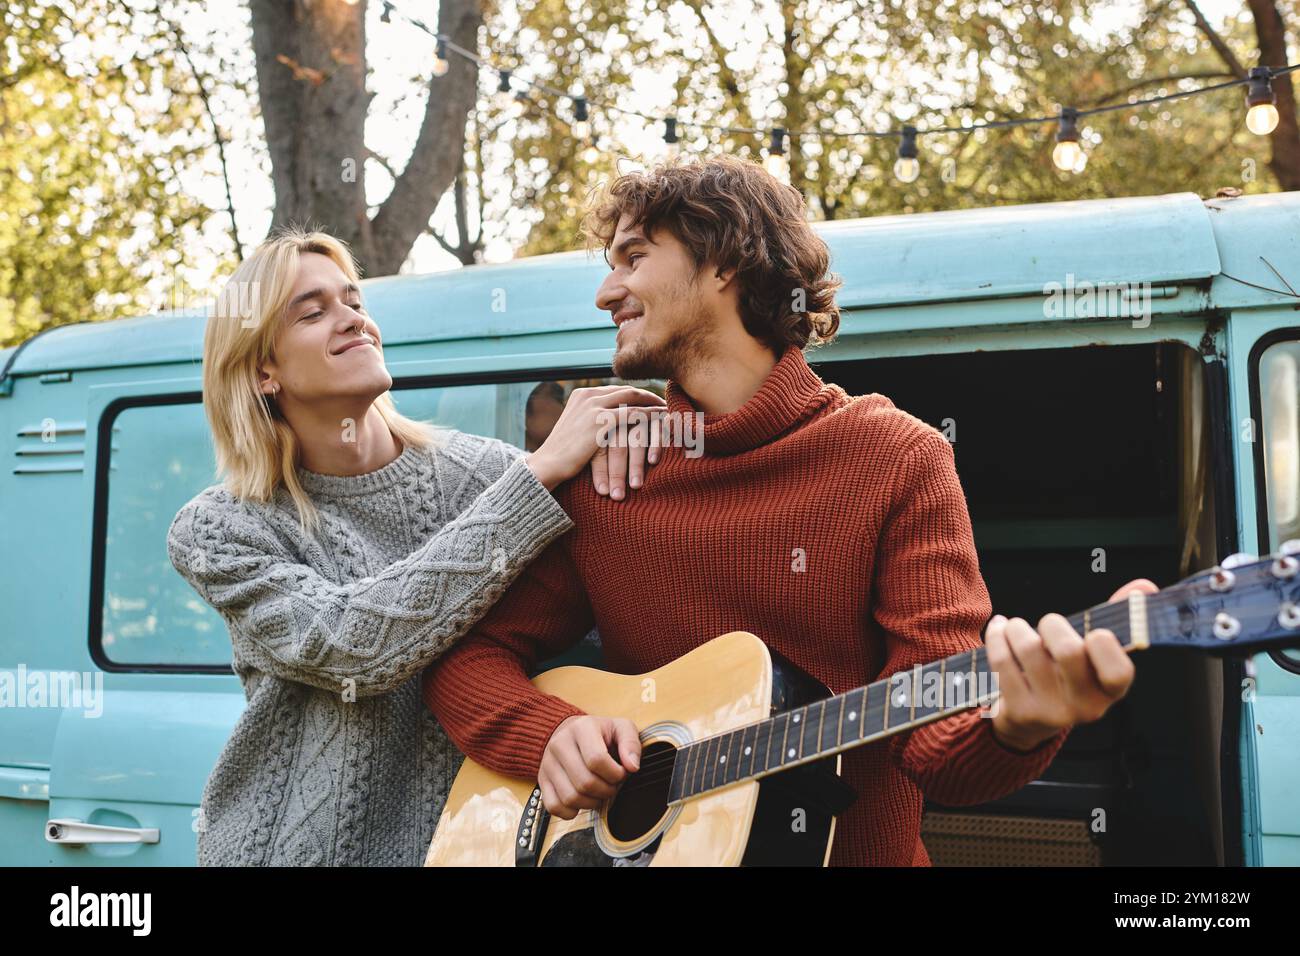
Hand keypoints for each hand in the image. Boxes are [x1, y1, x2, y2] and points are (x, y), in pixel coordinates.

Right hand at [525, 386, 664, 490]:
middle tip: (665, 403)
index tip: (651, 401)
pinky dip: (652, 415)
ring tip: (669, 410)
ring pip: (634, 398)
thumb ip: (590, 422)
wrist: (548, 465)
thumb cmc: (562, 455)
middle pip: (627, 390)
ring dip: (654, 403)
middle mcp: (588, 395)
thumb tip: (605, 426)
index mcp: (581, 395)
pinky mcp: (601, 420)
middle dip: (648, 396)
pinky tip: (664, 420)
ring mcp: (594, 405)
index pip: (615, 389)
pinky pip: (635, 414)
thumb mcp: (575, 431)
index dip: (635, 395)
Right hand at [538, 715, 641, 818]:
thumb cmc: (599, 733)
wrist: (569, 732)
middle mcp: (560, 744)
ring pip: (570, 797)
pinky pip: (554, 806)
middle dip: (606, 790)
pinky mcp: (542, 780)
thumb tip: (632, 766)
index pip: (597, 760)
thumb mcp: (621, 728)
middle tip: (612, 785)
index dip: (615, 774)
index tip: (621, 773)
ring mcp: (548, 763)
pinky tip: (582, 800)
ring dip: (592, 802)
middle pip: (585, 782)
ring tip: (599, 792)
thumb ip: (631, 744)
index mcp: (581, 728)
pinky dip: (571, 811)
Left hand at [591, 403, 664, 499]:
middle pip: (616, 447)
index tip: (603, 492)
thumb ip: (603, 463)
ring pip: (636, 440)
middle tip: (617, 496)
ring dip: (635, 464)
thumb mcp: (612, 449)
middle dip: (616, 472)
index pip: (600, 451)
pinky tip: (653, 461)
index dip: (601, 472)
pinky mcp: (659, 416)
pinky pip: (657, 430)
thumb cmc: (628, 443)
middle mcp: (621, 421)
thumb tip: (601, 492)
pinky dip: (655, 446)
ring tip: (635, 486)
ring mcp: (640, 418)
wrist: (653, 416)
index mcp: (605, 428)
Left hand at [983, 577, 1156, 751]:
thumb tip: (1143, 586)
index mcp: (1111, 691)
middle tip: (1046, 624)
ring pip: (1029, 649)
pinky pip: (1002, 661)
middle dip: (1052, 624)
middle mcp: (1086, 707)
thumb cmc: (1066, 674)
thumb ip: (1118, 619)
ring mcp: (1051, 712)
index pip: (1118, 672)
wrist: (1029, 720)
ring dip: (1017, 627)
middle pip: (1068, 651)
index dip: (1104, 646)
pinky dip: (997, 637)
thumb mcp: (1093, 654)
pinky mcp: (1020, 712)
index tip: (1093, 633)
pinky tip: (999, 631)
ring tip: (1014, 626)